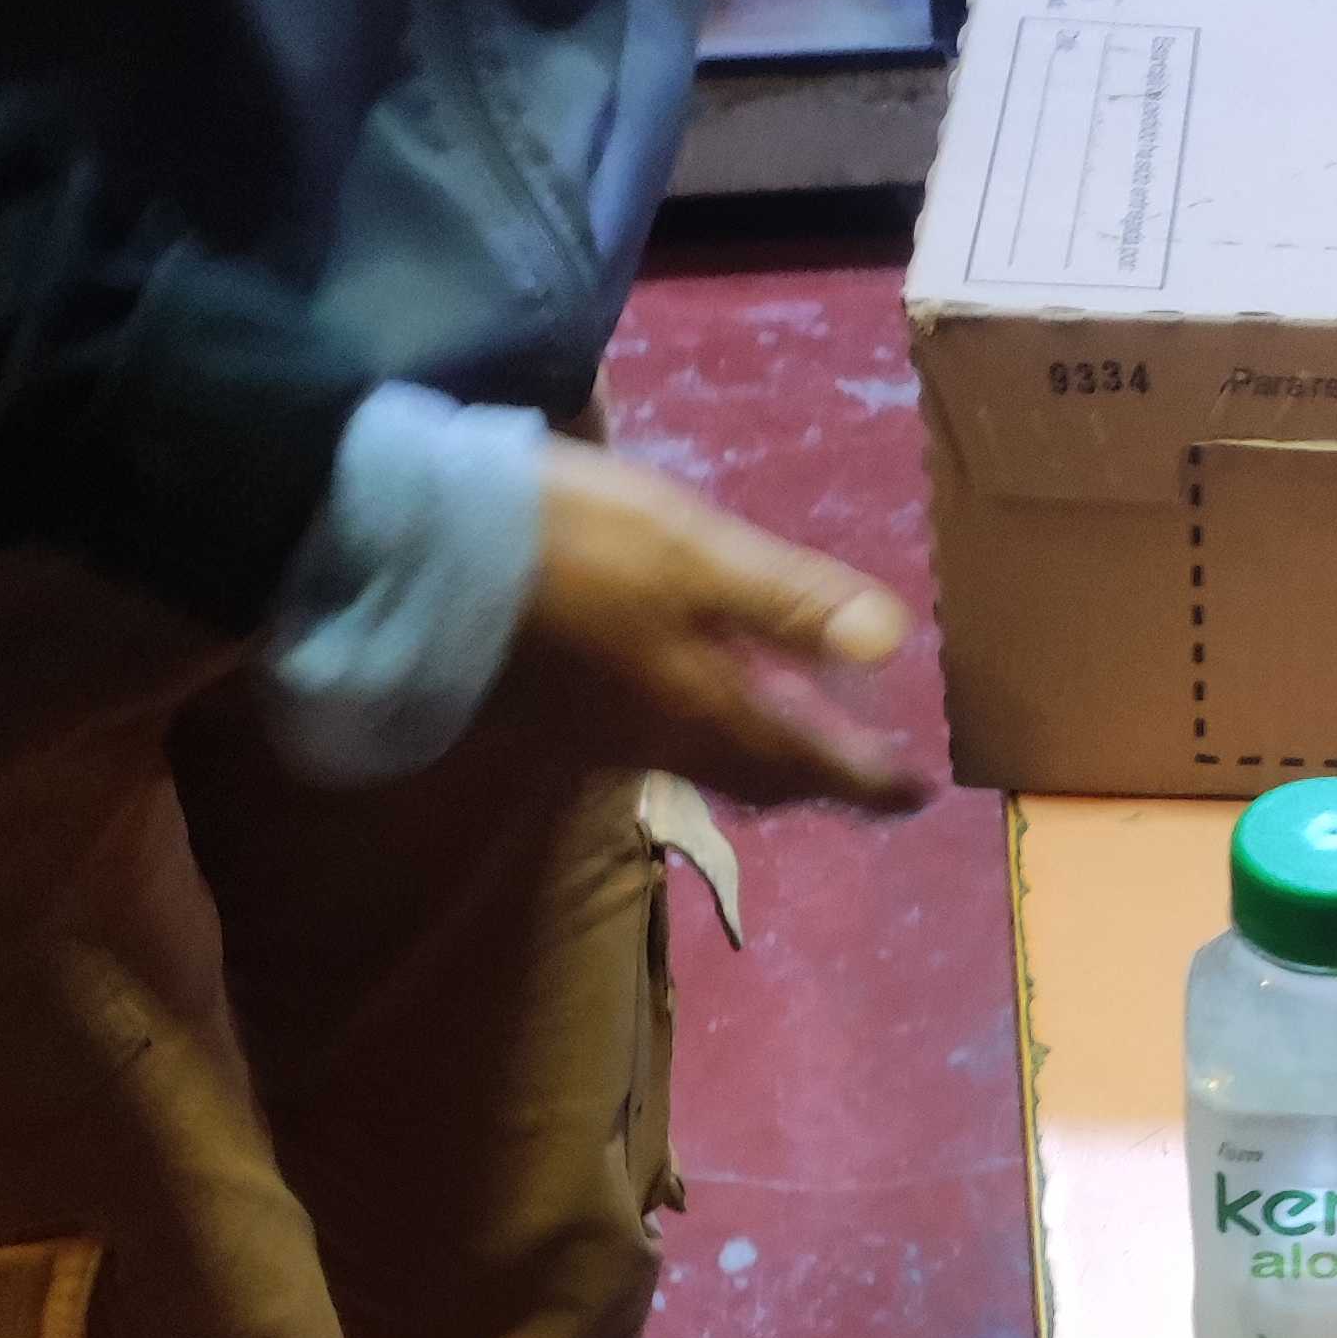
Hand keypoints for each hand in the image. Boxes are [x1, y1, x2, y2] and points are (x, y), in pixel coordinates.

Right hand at [498, 441, 926, 814]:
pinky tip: (692, 697)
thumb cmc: (571, 545)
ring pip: (703, 763)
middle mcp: (660, 742)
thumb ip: (789, 602)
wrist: (414, 555)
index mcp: (707, 709)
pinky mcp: (553, 712)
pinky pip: (651, 741)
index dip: (872, 780)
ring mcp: (599, 735)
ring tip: (793, 738)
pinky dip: (697, 731)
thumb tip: (889, 643)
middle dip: (816, 778)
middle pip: (757, 777)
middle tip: (865, 775)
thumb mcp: (695, 555)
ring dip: (757, 759)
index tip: (922, 793)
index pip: (812, 763)